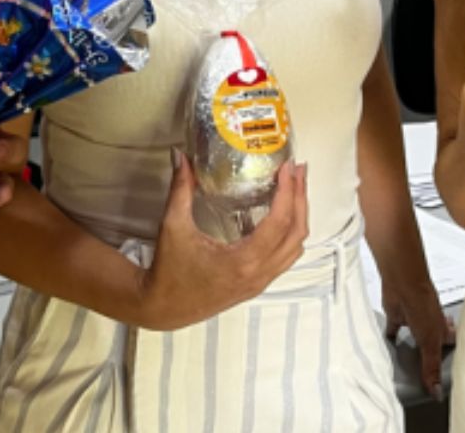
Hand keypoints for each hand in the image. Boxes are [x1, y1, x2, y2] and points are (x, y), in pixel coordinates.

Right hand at [135, 150, 309, 330]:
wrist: (164, 308)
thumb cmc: (169, 271)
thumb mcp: (173, 226)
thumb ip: (181, 189)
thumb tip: (182, 157)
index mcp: (243, 261)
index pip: (279, 222)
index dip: (288, 192)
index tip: (288, 168)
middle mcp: (259, 273)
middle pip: (297, 233)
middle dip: (301, 198)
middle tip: (298, 170)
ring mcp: (261, 282)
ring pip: (296, 247)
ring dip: (300, 216)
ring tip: (294, 188)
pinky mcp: (257, 284)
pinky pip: (286, 257)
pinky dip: (290, 233)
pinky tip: (280, 215)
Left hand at [382, 272, 453, 398]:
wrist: (402, 283)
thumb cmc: (422, 306)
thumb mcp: (429, 343)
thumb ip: (432, 368)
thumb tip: (436, 392)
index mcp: (442, 331)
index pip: (451, 347)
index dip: (452, 358)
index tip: (452, 372)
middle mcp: (430, 326)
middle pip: (434, 343)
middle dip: (433, 354)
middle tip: (432, 370)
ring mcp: (413, 321)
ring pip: (416, 338)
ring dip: (414, 347)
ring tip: (412, 363)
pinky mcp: (396, 317)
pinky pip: (394, 329)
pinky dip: (391, 336)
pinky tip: (389, 344)